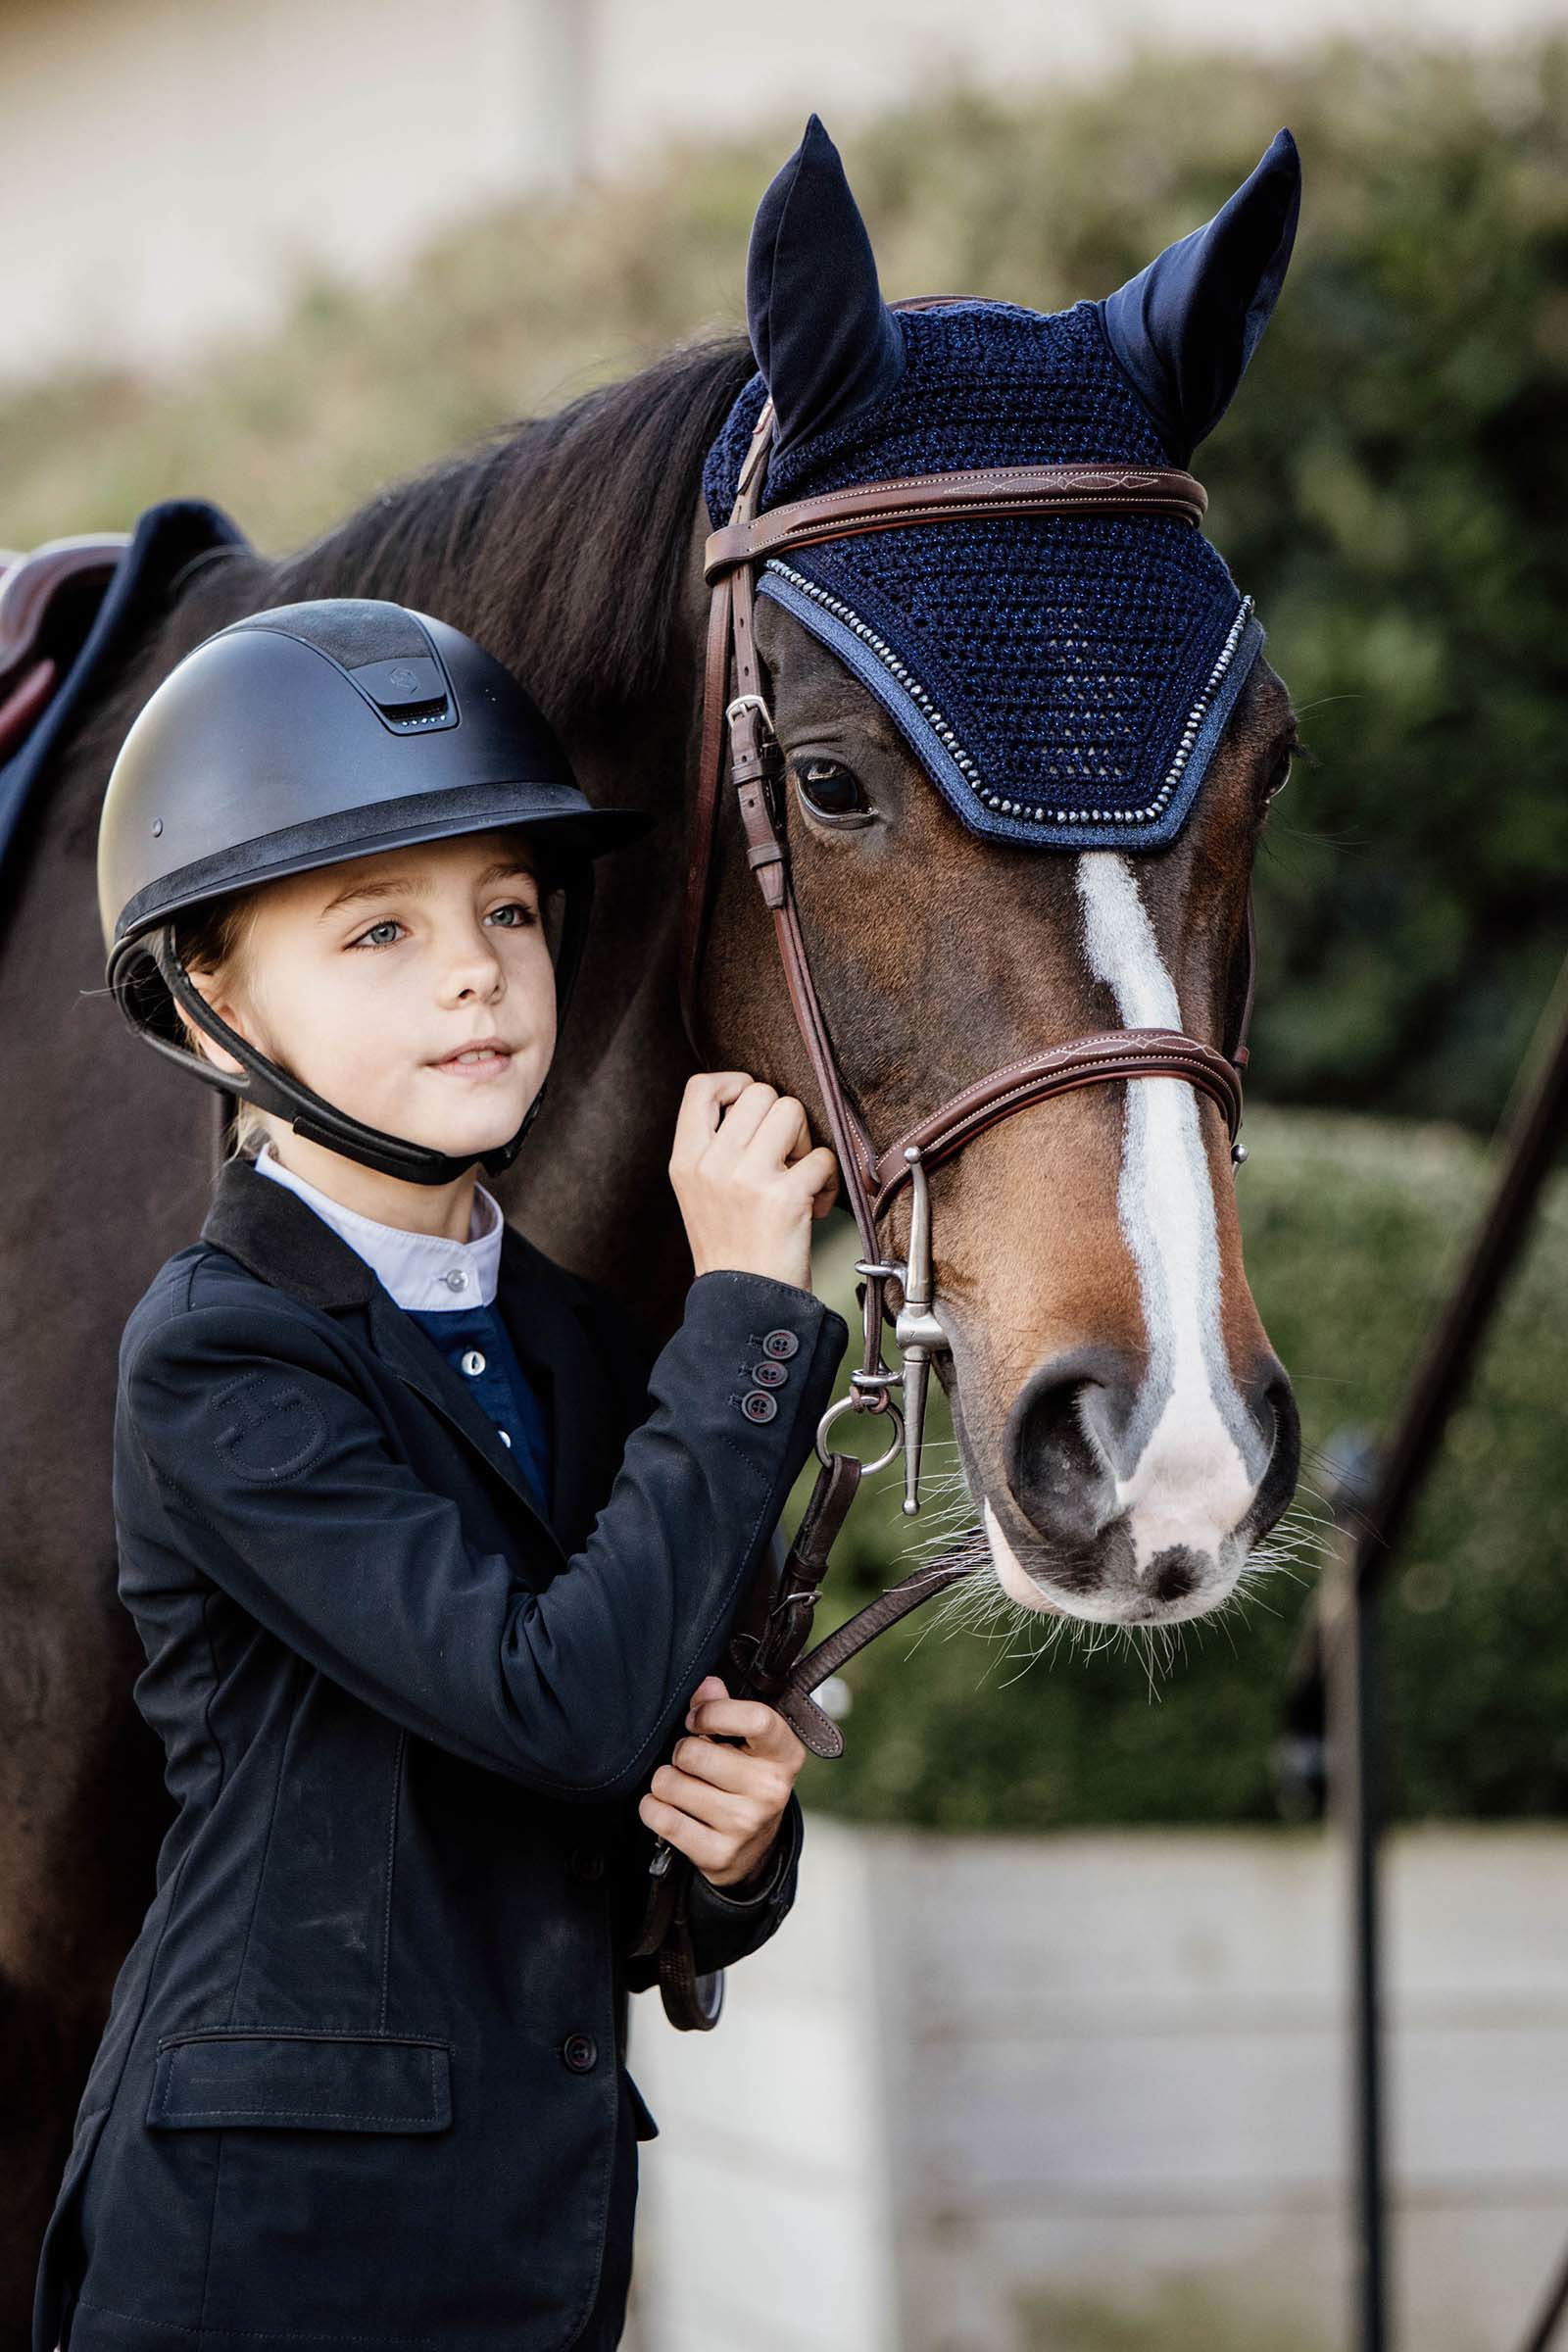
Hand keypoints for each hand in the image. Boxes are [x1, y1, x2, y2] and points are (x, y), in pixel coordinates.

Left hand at [637, 1674, 805, 1889]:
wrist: (753, 1850)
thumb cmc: (746, 1780)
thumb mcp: (748, 1743)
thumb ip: (725, 1707)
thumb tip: (706, 1686)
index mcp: (784, 1754)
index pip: (755, 1719)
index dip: (713, 1712)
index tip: (696, 1719)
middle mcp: (770, 1790)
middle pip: (693, 1753)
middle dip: (680, 1752)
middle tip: (691, 1762)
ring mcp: (745, 1825)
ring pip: (669, 1784)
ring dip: (665, 1782)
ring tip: (683, 1786)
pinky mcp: (718, 1854)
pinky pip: (661, 1818)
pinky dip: (652, 1808)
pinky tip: (667, 1807)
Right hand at [668, 1072, 837, 1291]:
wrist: (741, 1303)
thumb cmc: (729, 1248)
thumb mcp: (698, 1192)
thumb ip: (715, 1147)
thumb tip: (756, 1102)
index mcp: (686, 1160)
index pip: (700, 1087)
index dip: (733, 1083)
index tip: (751, 1103)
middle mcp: (712, 1164)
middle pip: (760, 1093)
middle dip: (782, 1119)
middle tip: (784, 1155)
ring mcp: (746, 1179)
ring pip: (792, 1112)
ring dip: (806, 1142)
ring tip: (799, 1176)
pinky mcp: (784, 1197)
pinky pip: (824, 1157)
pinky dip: (829, 1180)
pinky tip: (817, 1205)